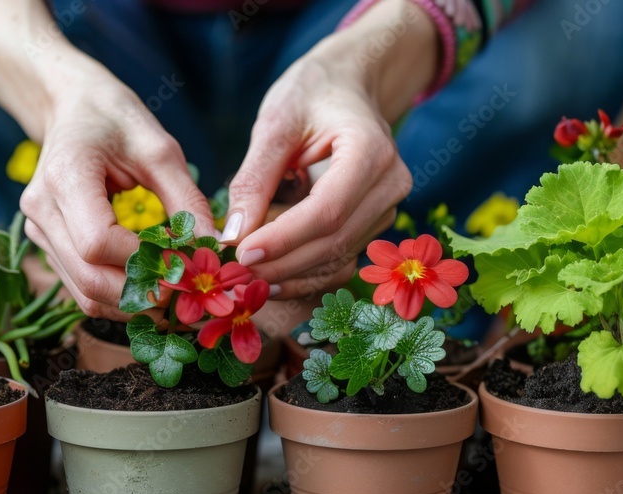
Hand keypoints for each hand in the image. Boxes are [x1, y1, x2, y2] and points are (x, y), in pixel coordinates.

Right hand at [20, 58, 213, 319]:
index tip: (186, 264)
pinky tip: (150, 287)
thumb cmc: (115, 118)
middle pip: (89, 278)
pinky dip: (117, 295)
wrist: (69, 107)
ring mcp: (39, 231)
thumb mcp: (159, 150)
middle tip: (188, 295)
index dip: (144, 262)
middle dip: (143, 295)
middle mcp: (42, 210)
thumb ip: (187, 200)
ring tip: (174, 297)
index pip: (98, 242)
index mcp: (65, 177)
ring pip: (83, 292)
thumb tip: (217, 248)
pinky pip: (81, 286)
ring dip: (131, 303)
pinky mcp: (47, 244)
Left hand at [222, 0, 436, 299]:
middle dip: (282, 262)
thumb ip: (254, 178)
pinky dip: (305, 274)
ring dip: (291, 273)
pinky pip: (341, 261)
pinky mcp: (373, 224)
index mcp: (371, 150)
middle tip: (235, 271)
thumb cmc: (310, 95)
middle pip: (334, 241)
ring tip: (247, 275)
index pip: (327, 210)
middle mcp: (390, 184)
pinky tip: (271, 278)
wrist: (347, 86)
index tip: (241, 253)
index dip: (284, 239)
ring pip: (337, 257)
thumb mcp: (275, 122)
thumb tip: (233, 235)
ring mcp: (386, 208)